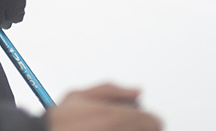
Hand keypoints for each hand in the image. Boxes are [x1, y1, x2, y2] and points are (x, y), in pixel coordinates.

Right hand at [47, 84, 162, 130]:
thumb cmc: (59, 121)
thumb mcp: (78, 95)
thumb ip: (111, 89)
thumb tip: (137, 90)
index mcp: (118, 116)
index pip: (155, 121)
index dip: (149, 120)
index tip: (141, 121)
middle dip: (140, 127)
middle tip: (124, 126)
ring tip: (112, 129)